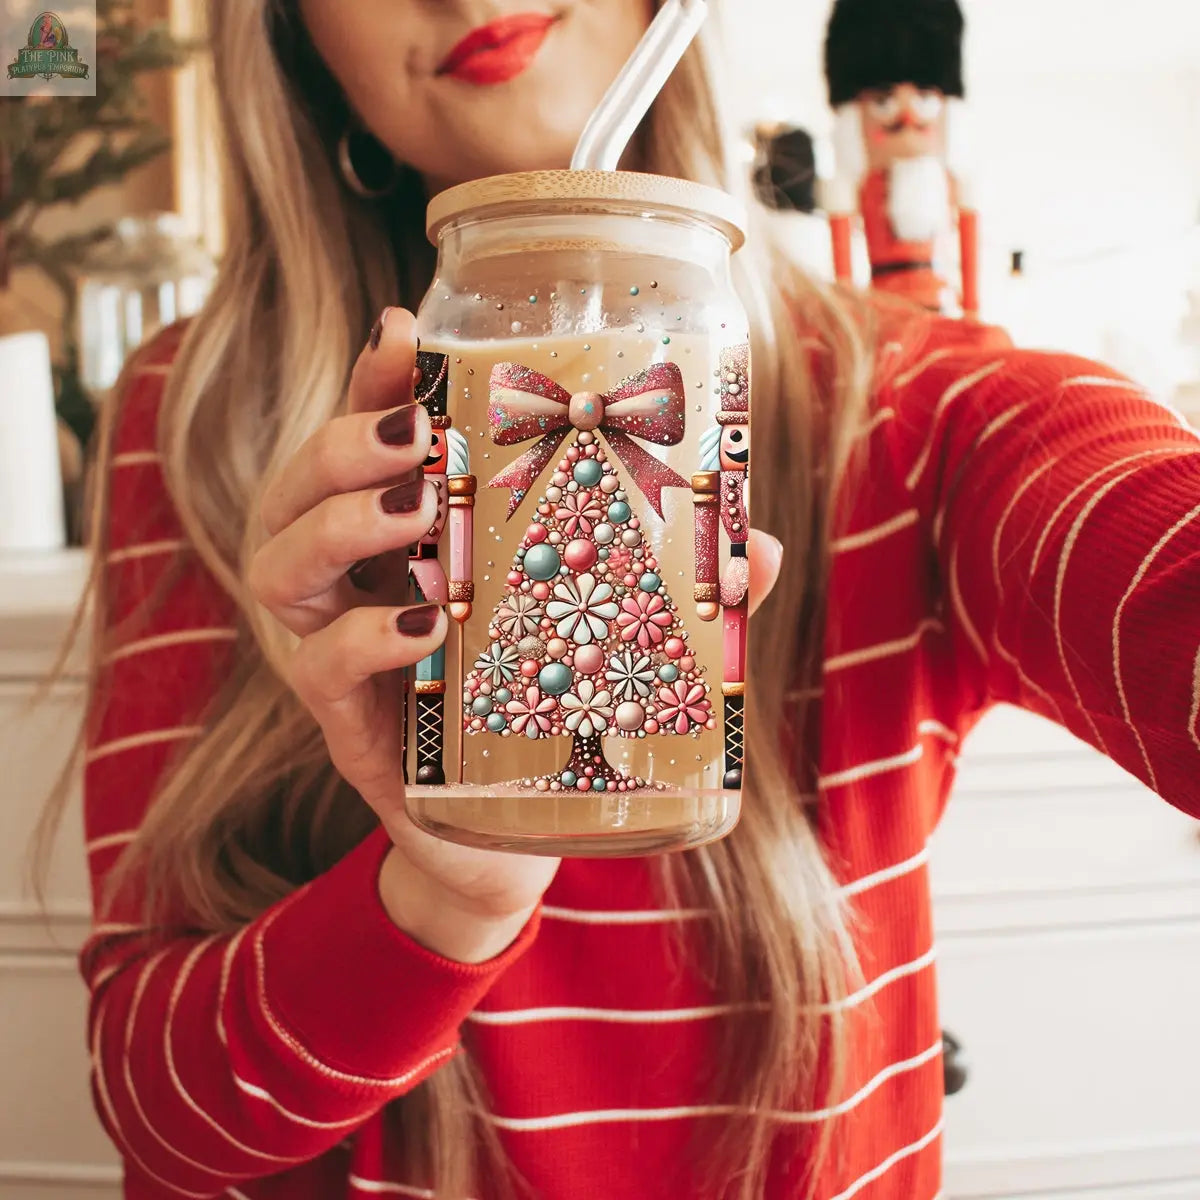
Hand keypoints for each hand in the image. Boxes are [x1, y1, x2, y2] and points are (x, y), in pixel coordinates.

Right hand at [249, 308, 784, 964]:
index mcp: (399, 538)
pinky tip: (427, 624)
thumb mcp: (598, 627)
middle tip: (417, 433)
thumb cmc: (545, 707)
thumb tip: (757, 548)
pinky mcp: (347, 727)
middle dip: (345, 443)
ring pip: (280, 563)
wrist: (510, 836)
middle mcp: (350, 584)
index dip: (370, 380)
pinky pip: (321, 667)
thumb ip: (669, 586)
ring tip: (415, 510)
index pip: (361, 437)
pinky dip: (367, 638)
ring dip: (339, 523)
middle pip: (295, 485)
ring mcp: (333, 653)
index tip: (403, 334)